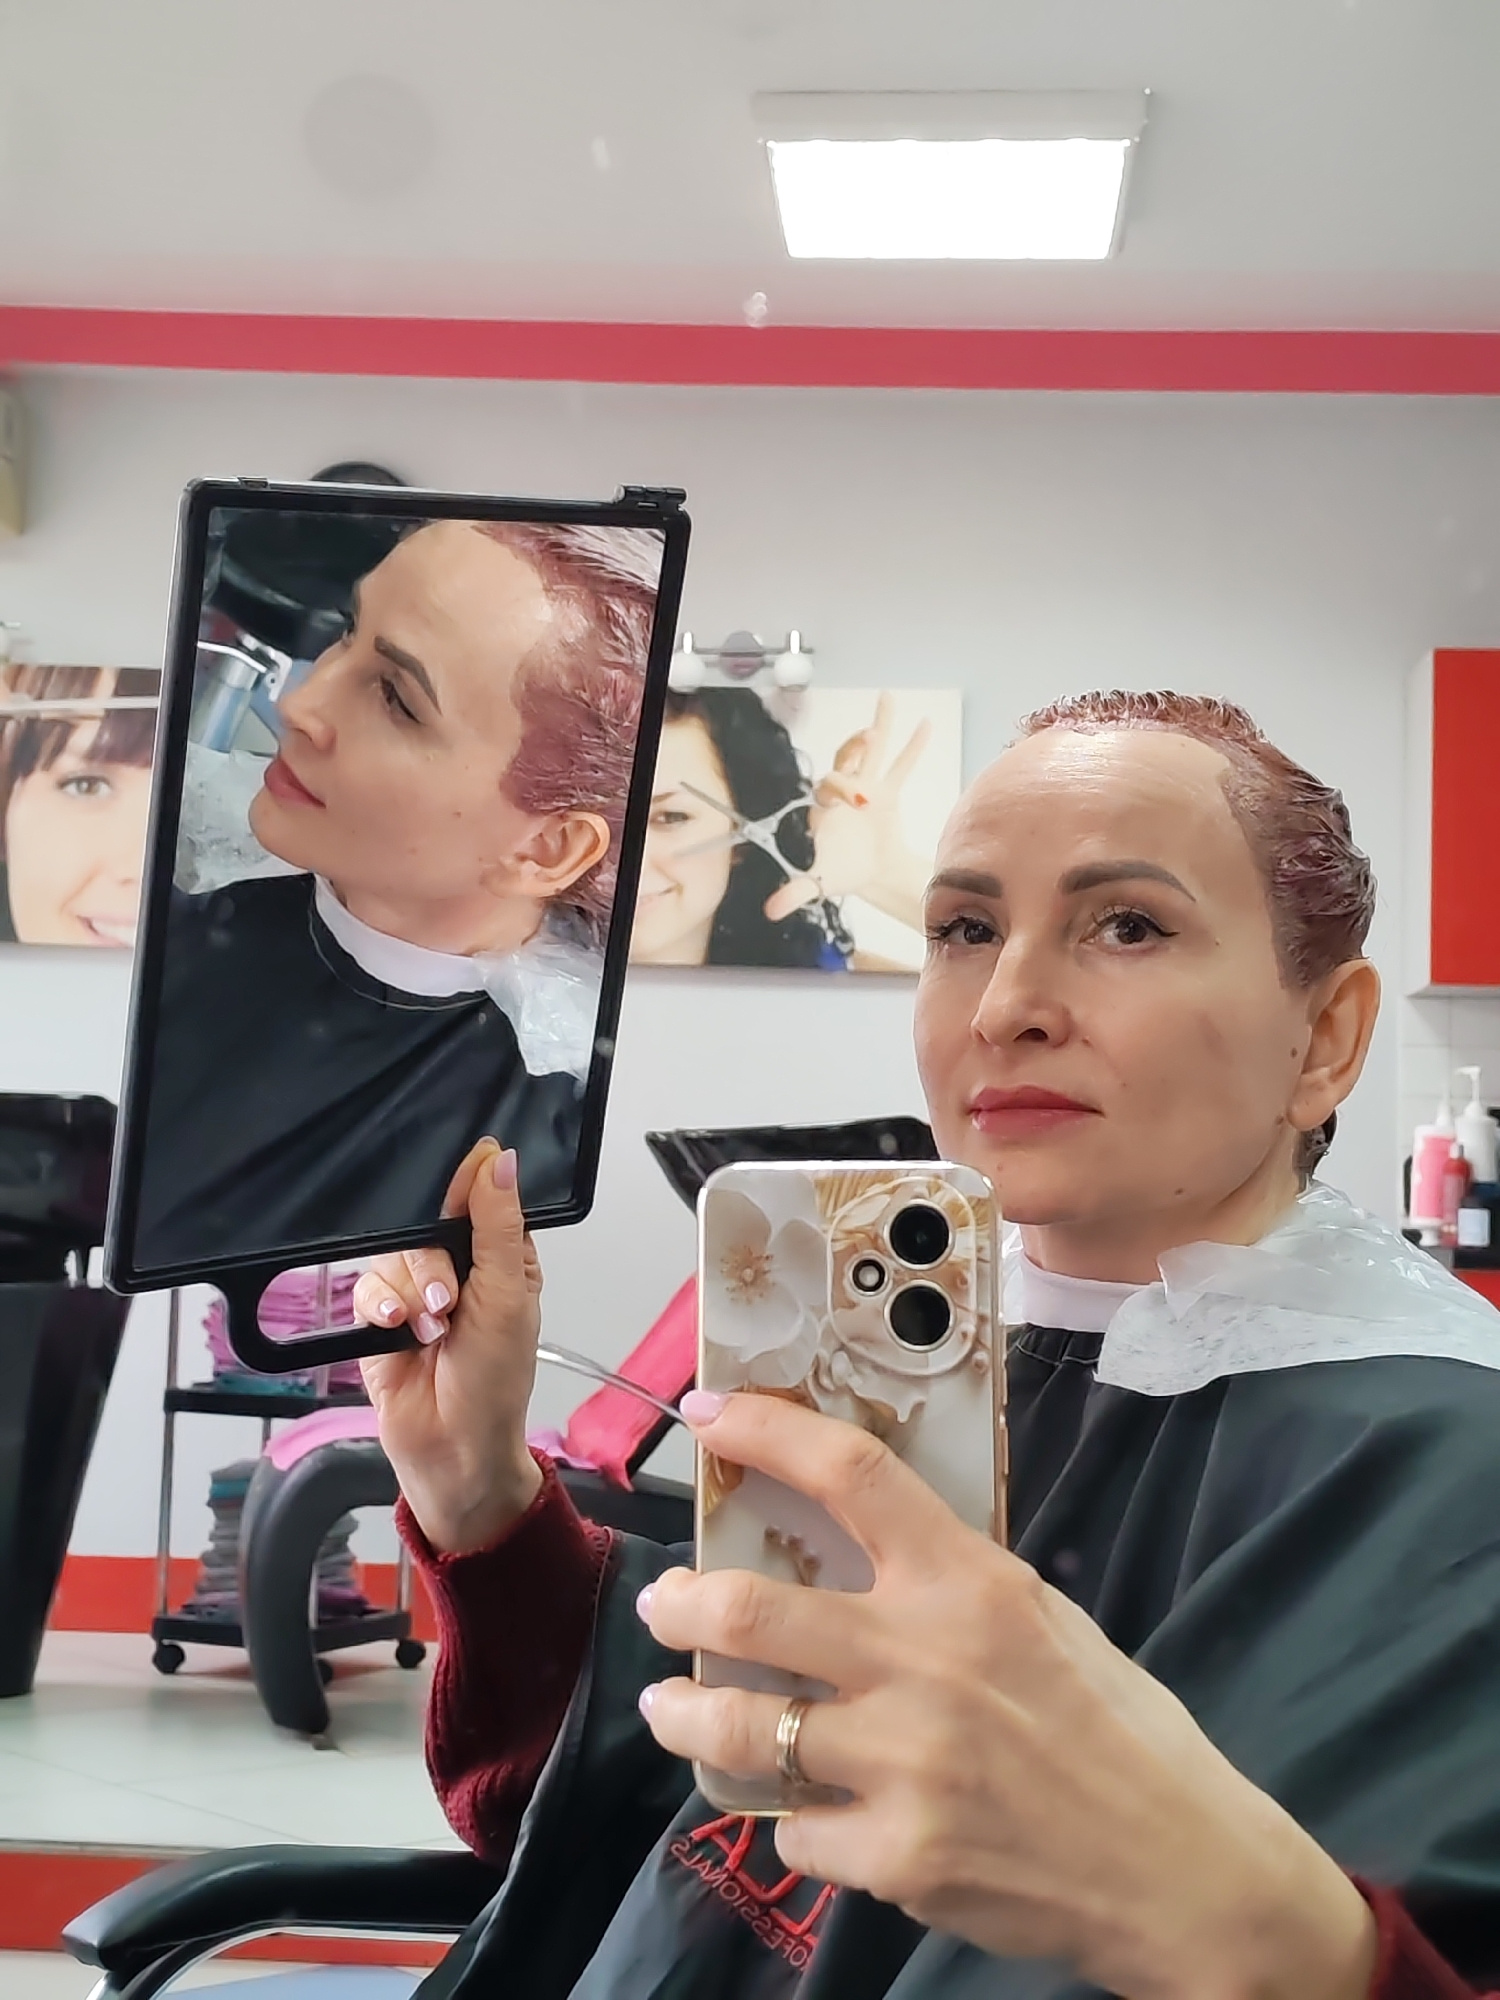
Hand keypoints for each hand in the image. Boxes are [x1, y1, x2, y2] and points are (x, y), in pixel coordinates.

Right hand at [353, 1139, 543, 1553]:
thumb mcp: (508, 1295)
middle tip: (448, 1300)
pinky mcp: (379, 1318)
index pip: (477, 1198)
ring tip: (430, 1330)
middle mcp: (457, 1268)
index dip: (463, 1192)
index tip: (454, 1200)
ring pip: (392, 1254)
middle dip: (431, 1262)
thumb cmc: (496, 1380)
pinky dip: (380, 1307)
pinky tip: (396, 1330)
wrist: (454, 1449)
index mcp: (500, 1256)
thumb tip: (497, 1159)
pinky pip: (364, 1286)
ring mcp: (415, 1292)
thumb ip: (497, 1225)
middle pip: (425, 1223)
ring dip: (410, 1292)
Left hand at [637, 1394, 1376, 1999]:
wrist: (1180, 1874)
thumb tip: (853, 1547)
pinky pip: (796, 1829)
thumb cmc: (1120, 1731)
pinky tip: (806, 1815)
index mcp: (969, 1583)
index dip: (766, 1432)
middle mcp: (924, 1660)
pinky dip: (792, 1820)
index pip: (850, 1473)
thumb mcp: (1044, 1620)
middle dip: (682, 1605)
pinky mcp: (896, 1857)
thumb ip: (950, 1585)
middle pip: (753, 1608)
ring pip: (742, 1726)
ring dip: (686, 1714)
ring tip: (671, 1706)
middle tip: (664, 1605)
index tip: (709, 1418)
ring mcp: (904, 1762)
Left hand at [763, 694, 931, 933]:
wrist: (868, 874)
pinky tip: (926, 725)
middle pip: (844, 760)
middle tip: (871, 738)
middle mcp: (841, 792)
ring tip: (887, 699)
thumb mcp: (817, 881)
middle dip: (856, 750)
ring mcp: (867, 788)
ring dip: (878, 726)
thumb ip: (795, 892)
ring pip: (871, 752)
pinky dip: (913, 747)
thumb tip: (770, 911)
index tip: (859, 799)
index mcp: (822, 808)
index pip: (825, 787)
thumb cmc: (838, 872)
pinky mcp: (889, 793)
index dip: (839, 787)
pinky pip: (902, 766)